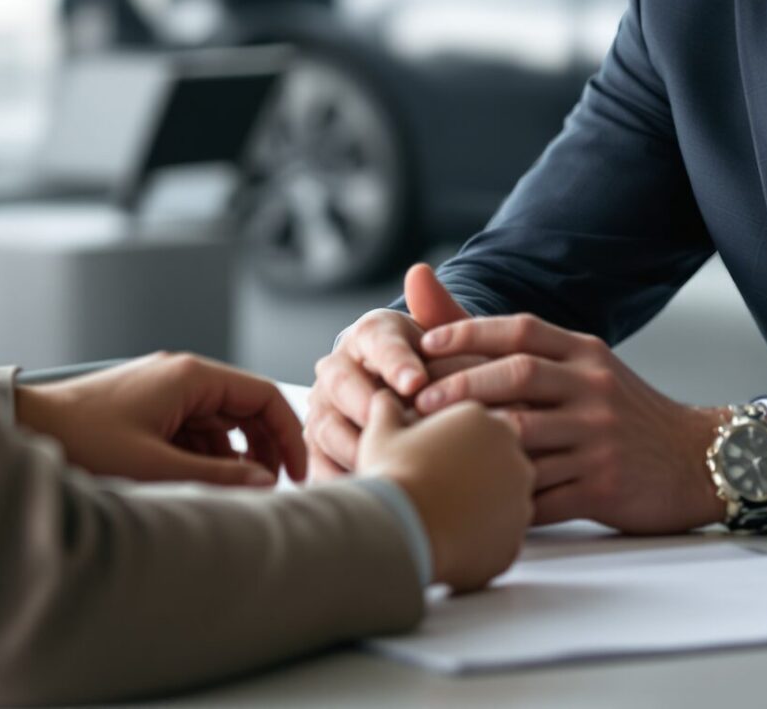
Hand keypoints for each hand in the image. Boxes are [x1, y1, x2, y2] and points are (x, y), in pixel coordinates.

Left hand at [15, 352, 304, 487]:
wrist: (25, 431)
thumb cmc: (81, 441)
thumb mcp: (156, 466)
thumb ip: (217, 477)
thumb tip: (264, 483)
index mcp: (190, 377)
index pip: (263, 395)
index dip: (288, 435)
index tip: (297, 474)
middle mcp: (180, 377)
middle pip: (245, 408)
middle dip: (263, 449)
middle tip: (269, 490)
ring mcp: (162, 393)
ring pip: (218, 425)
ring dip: (231, 458)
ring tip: (231, 495)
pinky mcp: (145, 412)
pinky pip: (191, 432)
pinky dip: (203, 458)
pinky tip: (197, 486)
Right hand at [303, 263, 481, 478]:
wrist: (421, 401)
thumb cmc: (441, 368)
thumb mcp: (447, 340)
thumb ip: (440, 311)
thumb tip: (419, 273)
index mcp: (370, 333)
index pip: (378, 341)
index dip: (396, 362)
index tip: (417, 382)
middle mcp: (338, 367)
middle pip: (342, 384)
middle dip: (368, 406)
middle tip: (395, 427)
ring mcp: (324, 408)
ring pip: (326, 427)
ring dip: (355, 447)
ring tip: (387, 467)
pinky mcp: (319, 447)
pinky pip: (322, 467)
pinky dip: (345, 479)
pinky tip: (373, 492)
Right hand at [355, 391, 532, 592]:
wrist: (399, 528)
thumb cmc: (392, 476)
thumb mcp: (382, 433)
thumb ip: (389, 410)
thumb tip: (384, 398)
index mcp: (486, 422)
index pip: (487, 427)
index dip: (464, 442)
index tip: (442, 455)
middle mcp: (513, 456)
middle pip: (503, 462)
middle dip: (480, 473)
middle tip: (445, 487)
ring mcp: (520, 499)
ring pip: (508, 500)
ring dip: (485, 506)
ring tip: (446, 515)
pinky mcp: (515, 538)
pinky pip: (505, 536)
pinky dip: (485, 538)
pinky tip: (456, 539)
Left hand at [415, 314, 729, 533]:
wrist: (694, 460)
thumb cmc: (619, 411)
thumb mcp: (580, 366)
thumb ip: (507, 340)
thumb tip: (421, 281)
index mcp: (585, 354)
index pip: (522, 331)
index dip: (468, 333)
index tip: (424, 346)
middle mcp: (594, 389)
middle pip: (519, 377)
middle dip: (461, 389)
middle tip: (416, 404)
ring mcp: (601, 438)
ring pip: (526, 439)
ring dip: (476, 446)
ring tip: (434, 453)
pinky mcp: (605, 486)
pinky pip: (543, 496)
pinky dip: (506, 499)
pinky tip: (474, 500)